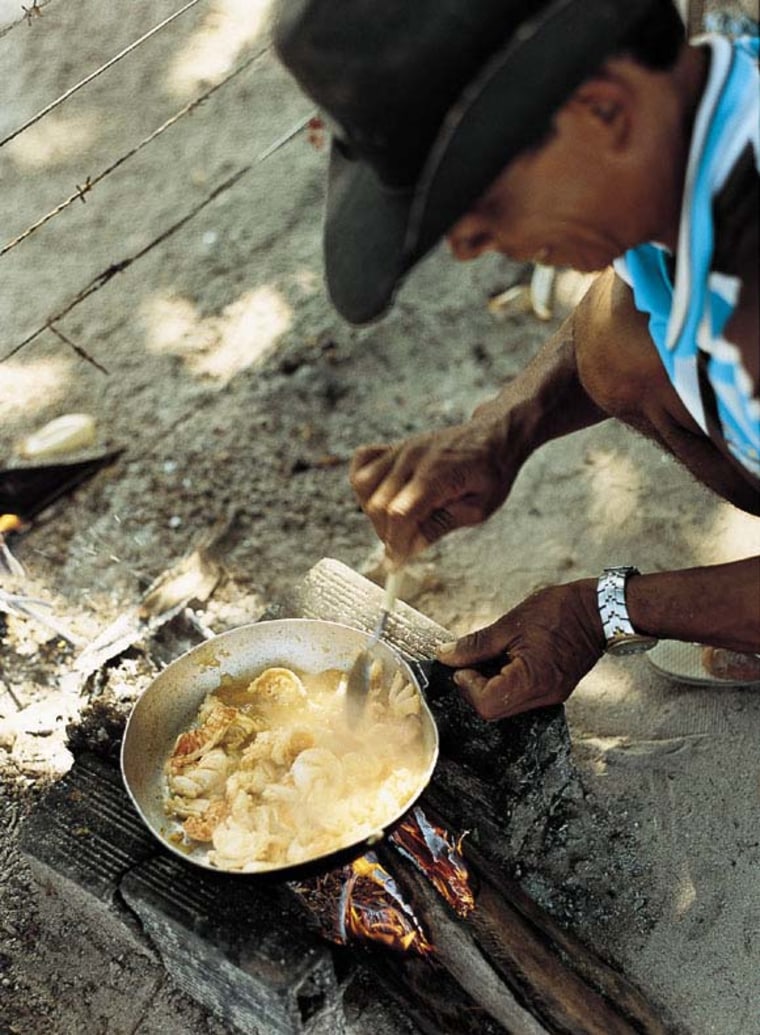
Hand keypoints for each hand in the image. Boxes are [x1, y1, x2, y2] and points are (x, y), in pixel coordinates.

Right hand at [349, 417, 516, 562]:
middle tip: (406, 545)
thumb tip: (412, 547)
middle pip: (378, 504)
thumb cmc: (492, 473)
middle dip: (387, 533)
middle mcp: (413, 458)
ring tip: (397, 522)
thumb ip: (443, 525)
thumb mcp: (479, 508)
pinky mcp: (395, 447)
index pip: (401, 514)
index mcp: (438, 474)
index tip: (396, 564)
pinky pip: (361, 463)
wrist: (493, 437)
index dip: (396, 543)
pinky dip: (363, 483)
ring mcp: (401, 449)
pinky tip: (381, 497)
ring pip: (363, 485)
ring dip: (373, 512)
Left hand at [437, 580, 604, 719]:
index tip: (464, 664)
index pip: (486, 704)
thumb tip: (446, 656)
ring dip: (489, 685)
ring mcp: (550, 697)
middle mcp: (544, 696)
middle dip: (475, 687)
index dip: (467, 685)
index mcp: (533, 680)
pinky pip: (520, 697)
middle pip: (494, 711)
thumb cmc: (560, 612)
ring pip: (506, 706)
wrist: (600, 611)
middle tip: (473, 660)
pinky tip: (507, 661)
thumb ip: (476, 645)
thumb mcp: (510, 624)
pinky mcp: (554, 691)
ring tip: (492, 657)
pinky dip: (506, 683)